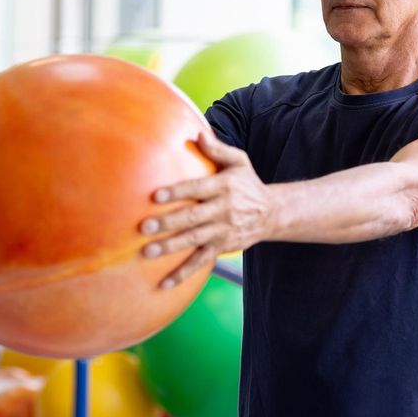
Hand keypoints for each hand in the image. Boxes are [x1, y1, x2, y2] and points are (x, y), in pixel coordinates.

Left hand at [141, 128, 272, 289]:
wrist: (272, 213)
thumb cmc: (248, 183)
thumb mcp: (239, 161)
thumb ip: (217, 149)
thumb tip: (197, 132)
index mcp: (224, 186)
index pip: (197, 189)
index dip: (177, 192)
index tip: (155, 196)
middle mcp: (223, 210)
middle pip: (193, 217)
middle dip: (168, 223)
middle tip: (144, 227)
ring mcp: (222, 231)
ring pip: (194, 240)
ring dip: (170, 248)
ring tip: (147, 252)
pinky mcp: (222, 247)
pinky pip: (201, 262)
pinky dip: (183, 274)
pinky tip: (164, 284)